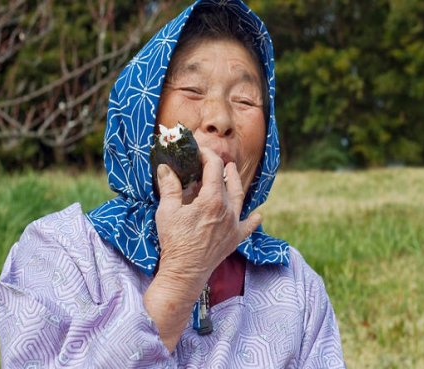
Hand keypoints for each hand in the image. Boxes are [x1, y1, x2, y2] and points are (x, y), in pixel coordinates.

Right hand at [143, 148, 261, 351]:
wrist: (185, 272)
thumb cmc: (174, 241)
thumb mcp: (167, 211)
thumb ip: (169, 186)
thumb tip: (165, 168)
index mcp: (212, 199)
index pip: (214, 168)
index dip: (207, 155)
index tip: (199, 151)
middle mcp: (228, 210)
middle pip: (228, 182)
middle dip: (221, 168)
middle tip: (216, 161)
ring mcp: (233, 225)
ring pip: (240, 198)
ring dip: (237, 184)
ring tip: (233, 173)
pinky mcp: (235, 240)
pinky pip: (248, 226)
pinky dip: (253, 219)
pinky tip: (258, 215)